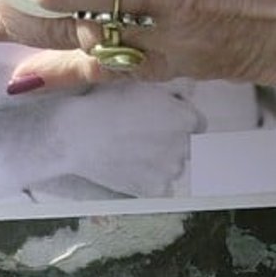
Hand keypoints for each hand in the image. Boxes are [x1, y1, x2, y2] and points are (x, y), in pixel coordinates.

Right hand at [59, 83, 200, 196]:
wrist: (79, 134)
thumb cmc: (109, 102)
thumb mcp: (142, 85)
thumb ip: (171, 91)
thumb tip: (188, 91)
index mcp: (185, 119)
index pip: (196, 122)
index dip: (177, 118)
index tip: (159, 118)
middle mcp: (184, 147)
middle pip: (184, 145)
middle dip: (169, 139)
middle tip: (141, 133)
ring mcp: (170, 172)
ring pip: (170, 166)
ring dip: (159, 160)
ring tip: (131, 151)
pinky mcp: (154, 191)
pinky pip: (158, 185)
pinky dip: (147, 179)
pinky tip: (128, 167)